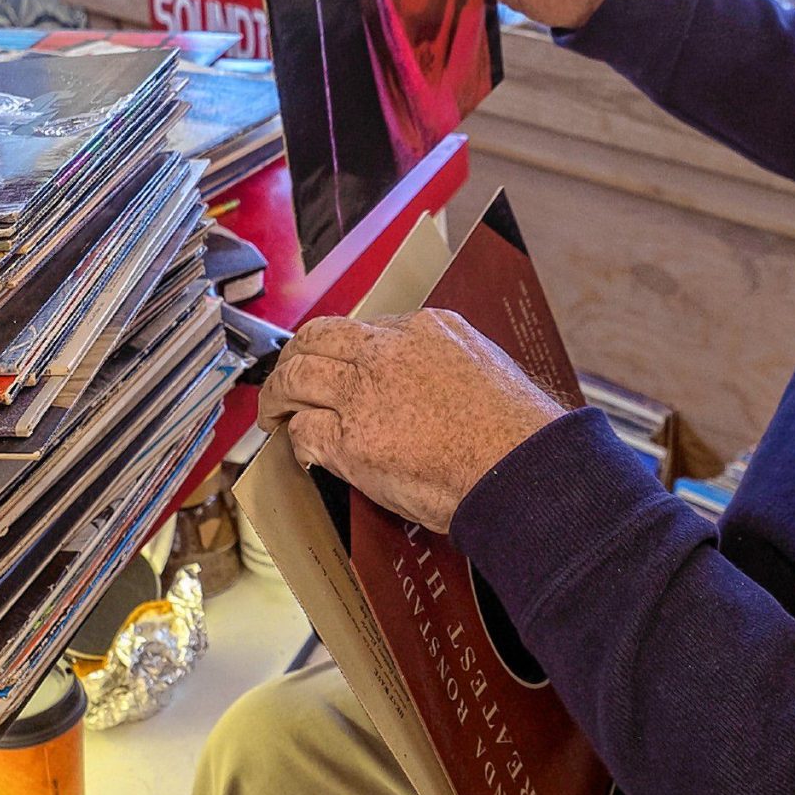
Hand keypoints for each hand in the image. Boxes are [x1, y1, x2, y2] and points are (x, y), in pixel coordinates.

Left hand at [257, 310, 568, 534]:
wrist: (520, 466)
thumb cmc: (515, 432)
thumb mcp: (483, 368)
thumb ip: (443, 365)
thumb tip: (427, 384)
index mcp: (424, 328)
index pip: (364, 329)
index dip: (343, 350)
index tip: (337, 366)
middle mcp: (386, 351)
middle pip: (317, 338)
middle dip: (295, 358)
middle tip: (286, 380)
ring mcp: (363, 394)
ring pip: (296, 377)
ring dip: (278, 396)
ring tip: (274, 413)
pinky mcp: (350, 440)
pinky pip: (304, 431)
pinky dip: (296, 440)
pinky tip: (301, 450)